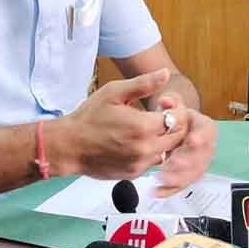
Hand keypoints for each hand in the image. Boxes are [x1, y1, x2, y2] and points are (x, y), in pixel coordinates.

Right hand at [52, 68, 190, 179]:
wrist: (70, 145)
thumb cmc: (89, 116)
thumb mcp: (114, 92)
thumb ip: (143, 84)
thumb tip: (165, 73)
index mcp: (143, 126)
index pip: (178, 118)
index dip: (175, 108)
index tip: (164, 103)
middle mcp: (146, 148)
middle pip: (178, 137)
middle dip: (175, 123)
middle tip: (161, 114)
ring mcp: (140, 164)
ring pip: (168, 151)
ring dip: (165, 139)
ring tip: (149, 127)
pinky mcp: (134, 174)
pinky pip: (153, 162)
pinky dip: (152, 151)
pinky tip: (138, 140)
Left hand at [153, 95, 216, 196]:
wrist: (172, 127)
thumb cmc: (174, 115)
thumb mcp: (172, 104)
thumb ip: (170, 101)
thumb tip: (166, 101)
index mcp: (205, 127)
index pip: (207, 132)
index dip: (201, 137)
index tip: (191, 140)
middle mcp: (205, 147)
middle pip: (201, 157)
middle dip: (187, 162)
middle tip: (171, 164)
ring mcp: (198, 163)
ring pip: (193, 174)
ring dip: (178, 178)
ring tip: (161, 179)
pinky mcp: (188, 176)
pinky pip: (182, 184)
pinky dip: (170, 189)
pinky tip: (157, 191)